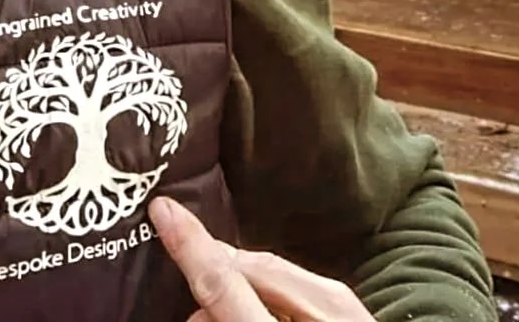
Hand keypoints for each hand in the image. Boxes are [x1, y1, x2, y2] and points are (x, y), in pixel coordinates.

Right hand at [149, 196, 372, 320]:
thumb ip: (231, 317)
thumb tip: (201, 312)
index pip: (225, 283)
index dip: (190, 245)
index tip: (162, 208)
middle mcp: (322, 313)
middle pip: (254, 269)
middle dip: (215, 267)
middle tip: (185, 281)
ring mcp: (346, 311)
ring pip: (280, 274)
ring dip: (244, 282)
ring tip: (218, 310)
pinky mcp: (356, 314)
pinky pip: (304, 290)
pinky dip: (274, 295)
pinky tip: (262, 312)